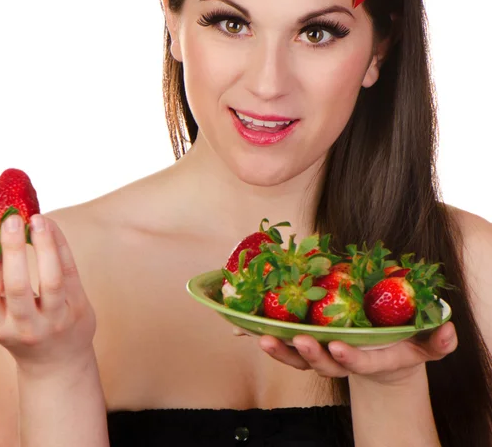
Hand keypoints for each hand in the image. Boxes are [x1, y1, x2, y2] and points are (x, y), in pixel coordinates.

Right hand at [0, 214, 96, 375]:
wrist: (59, 363)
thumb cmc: (25, 327)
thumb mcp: (3, 312)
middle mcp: (25, 326)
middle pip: (17, 285)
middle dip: (13, 249)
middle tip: (11, 219)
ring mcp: (55, 319)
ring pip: (51, 279)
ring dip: (44, 245)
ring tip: (37, 218)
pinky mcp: (78, 309)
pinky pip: (71, 272)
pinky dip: (60, 246)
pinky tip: (51, 227)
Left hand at [234, 322, 456, 383]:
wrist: (380, 354)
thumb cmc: (399, 343)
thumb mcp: (420, 343)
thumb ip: (435, 341)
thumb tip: (449, 330)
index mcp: (367, 358)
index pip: (357, 362)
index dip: (348, 356)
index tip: (337, 346)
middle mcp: (341, 358)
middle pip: (322, 363)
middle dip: (310, 354)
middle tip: (299, 340)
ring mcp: (321, 354)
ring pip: (298, 359)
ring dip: (280, 350)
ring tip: (260, 337)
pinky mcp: (306, 346)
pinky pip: (284, 346)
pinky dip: (265, 339)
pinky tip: (240, 327)